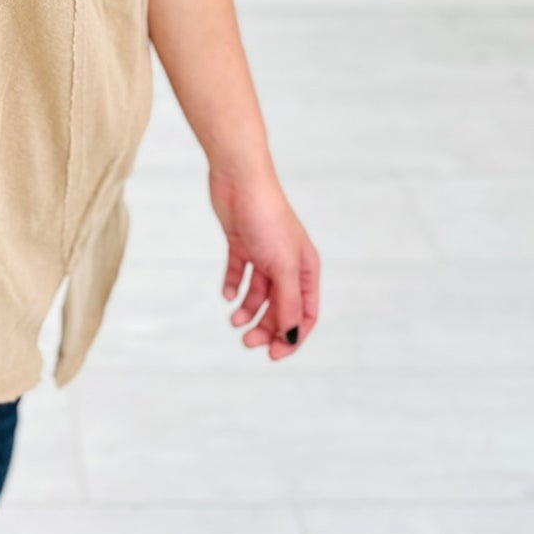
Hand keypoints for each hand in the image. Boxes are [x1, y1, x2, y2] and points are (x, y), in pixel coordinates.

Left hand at [207, 163, 319, 358]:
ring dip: (249, 310)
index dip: (293, 337)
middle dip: (267, 327)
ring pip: (259, 294)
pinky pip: (239, 273)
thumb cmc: (267, 218)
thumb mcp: (283, 267)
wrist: (239, 179)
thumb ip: (288, 304)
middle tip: (247, 339)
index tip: (273, 354)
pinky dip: (233, 286)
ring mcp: (264, 253)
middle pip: (281, 307)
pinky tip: (227, 294)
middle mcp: (288, 263)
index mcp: (306, 268)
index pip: (306, 313)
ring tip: (234, 319)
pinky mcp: (241, 243)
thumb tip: (291, 337)